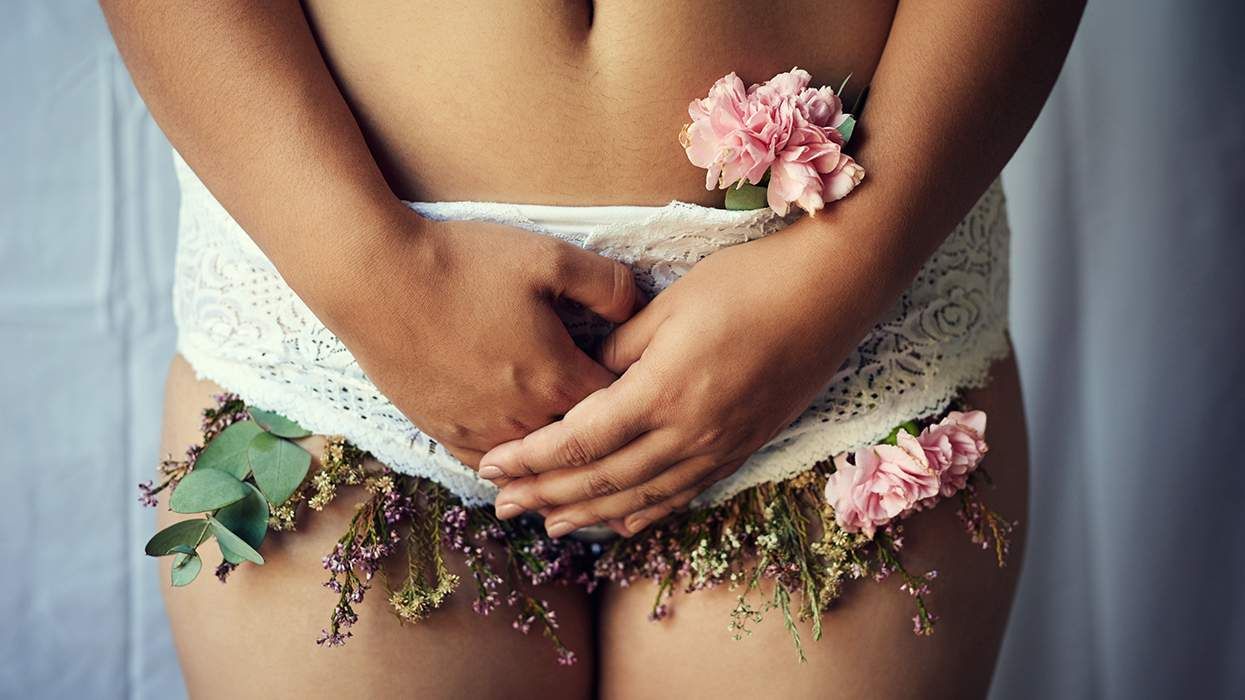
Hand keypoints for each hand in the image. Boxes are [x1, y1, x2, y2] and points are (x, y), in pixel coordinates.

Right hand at [313, 210, 641, 466]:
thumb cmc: (462, 262)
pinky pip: (486, 465)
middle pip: (578, 446)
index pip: (617, 408)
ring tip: (578, 462)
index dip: (635, 399)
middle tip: (624, 436)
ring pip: (533, 464)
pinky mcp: (441, 429)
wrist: (374, 277)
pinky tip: (518, 466)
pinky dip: (509, 467)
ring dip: (557, 461)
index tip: (645, 388)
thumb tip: (639, 307)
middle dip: (602, 439)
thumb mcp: (548, 256)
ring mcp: (478, 429)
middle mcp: (522, 417)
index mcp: (555, 377)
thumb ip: (606, 283)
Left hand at [478, 218, 883, 535]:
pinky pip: (685, 492)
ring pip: (642, 496)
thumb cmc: (747, 284)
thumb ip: (621, 350)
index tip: (492, 465)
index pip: (580, 441)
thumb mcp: (669, 306)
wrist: (828, 293)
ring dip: (591, 515)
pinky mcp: (742, 447)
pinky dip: (648, 512)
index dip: (532, 459)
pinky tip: (624, 523)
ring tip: (550, 524)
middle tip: (503, 506)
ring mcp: (719, 446)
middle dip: (547, 495)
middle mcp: (689, 432)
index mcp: (662, 392)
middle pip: (603, 480)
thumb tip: (588, 379)